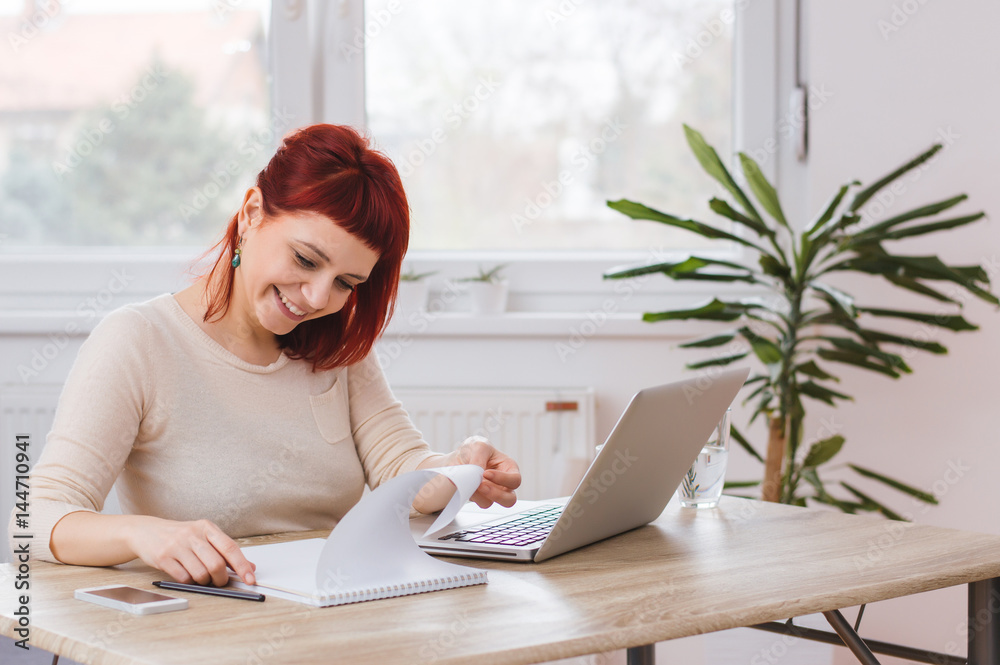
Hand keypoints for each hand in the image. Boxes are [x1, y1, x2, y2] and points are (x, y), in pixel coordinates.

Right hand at [128, 516, 255, 586]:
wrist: (147, 531)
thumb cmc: (180, 536)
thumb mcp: (204, 536)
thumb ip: (225, 551)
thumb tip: (250, 567)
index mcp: (207, 527)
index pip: (230, 548)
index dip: (242, 566)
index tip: (250, 579)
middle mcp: (193, 535)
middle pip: (216, 564)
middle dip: (221, 578)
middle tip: (219, 581)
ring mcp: (177, 546)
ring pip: (201, 574)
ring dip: (204, 581)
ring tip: (200, 576)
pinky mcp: (163, 558)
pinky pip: (183, 578)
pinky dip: (189, 581)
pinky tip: (186, 574)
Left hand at [451, 436, 521, 507]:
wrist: (458, 456)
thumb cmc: (475, 450)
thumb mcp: (479, 446)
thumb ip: (479, 458)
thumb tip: (477, 474)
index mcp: (508, 468)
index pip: (515, 479)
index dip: (502, 479)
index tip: (486, 473)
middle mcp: (502, 484)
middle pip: (509, 499)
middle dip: (496, 495)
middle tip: (482, 486)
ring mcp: (489, 493)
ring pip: (490, 503)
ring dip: (479, 496)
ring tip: (471, 485)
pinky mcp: (477, 497)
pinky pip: (474, 502)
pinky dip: (470, 496)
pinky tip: (466, 486)